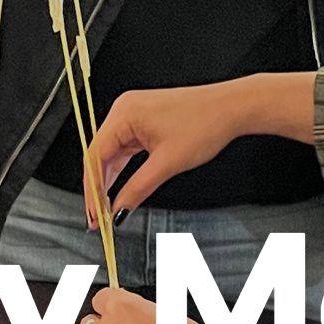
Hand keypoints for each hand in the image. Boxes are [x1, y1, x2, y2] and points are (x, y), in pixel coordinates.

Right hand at [87, 80, 260, 221]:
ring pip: (112, 153)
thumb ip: (138, 189)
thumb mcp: (168, 163)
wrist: (232, 108)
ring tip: (106, 207)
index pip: (95, 155)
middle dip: (98, 187)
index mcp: (124, 113)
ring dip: (110, 179)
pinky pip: (126, 148)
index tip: (93, 212)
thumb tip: (119, 209)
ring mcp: (134, 114)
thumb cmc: (205, 123)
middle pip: (99, 154)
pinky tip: (120, 187)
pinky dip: (123, 169)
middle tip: (97, 216)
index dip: (92, 188)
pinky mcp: (144, 121)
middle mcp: (124, 110)